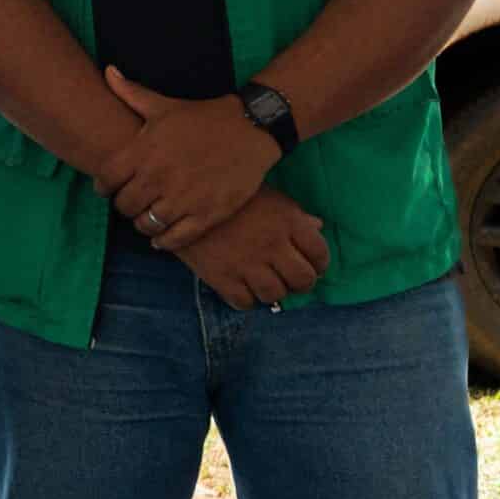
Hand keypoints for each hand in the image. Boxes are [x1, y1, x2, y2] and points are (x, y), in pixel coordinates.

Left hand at [97, 68, 278, 251]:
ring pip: (146, 225)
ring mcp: (182, 198)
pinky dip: (164, 242)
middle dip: (124, 206)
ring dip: (143, 224)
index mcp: (143, 151)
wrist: (250, 129)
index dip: (103, 187)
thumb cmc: (202, 117)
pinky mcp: (206, 214)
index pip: (106, 180)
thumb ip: (130, 93)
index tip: (109, 188)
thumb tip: (107, 71)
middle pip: (124, 205)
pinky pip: (175, 239)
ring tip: (147, 219)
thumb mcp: (163, 105)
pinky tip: (162, 237)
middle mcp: (158, 177)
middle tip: (131, 203)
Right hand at [172, 190, 329, 308]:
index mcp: (287, 221)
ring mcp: (247, 263)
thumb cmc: (229, 195)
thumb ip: (293, 214)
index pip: (320, 253)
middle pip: (303, 280)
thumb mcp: (267, 195)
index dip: (319, 264)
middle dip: (300, 283)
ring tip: (265, 283)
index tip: (312, 265)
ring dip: (274, 292)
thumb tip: (317, 226)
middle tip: (290, 279)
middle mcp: (272, 245)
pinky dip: (246, 299)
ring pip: (275, 295)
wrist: (179, 198)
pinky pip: (244, 302)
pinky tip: (242, 287)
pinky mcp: (221, 277)